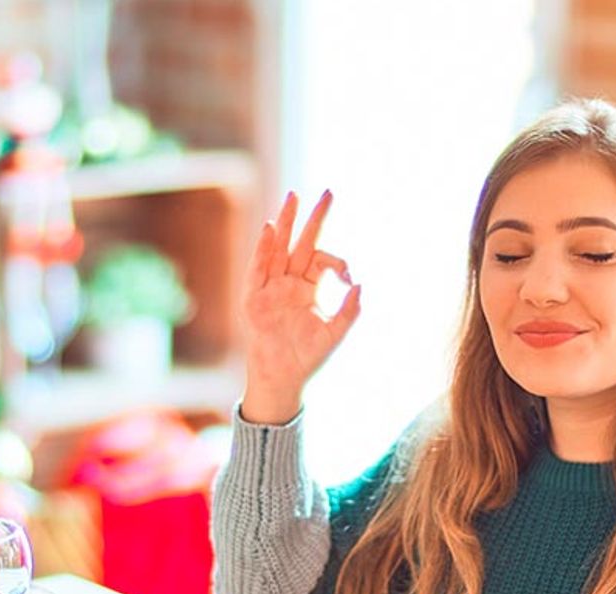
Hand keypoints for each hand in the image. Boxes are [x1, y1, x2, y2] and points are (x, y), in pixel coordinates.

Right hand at [240, 190, 361, 423]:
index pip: (322, 260)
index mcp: (308, 287)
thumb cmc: (308, 357)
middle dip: (314, 218)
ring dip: (285, 223)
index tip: (348, 277)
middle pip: (301, 242)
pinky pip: (258, 268)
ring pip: (278, 248)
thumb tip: (361, 285)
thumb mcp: (335, 333)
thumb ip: (350, 310)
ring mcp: (270, 287)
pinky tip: (270, 228)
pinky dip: (263, 249)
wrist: (283, 378)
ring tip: (294, 197)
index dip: (338, 262)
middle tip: (328, 192)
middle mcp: (289, 282)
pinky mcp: (254, 298)